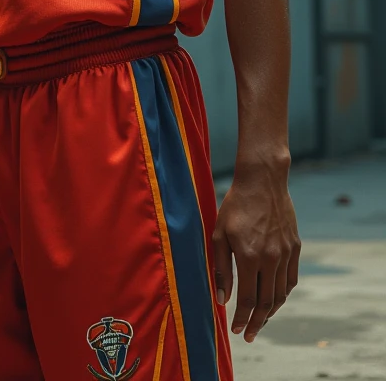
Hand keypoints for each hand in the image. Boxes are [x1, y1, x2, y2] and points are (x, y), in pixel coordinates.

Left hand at [212, 165, 300, 342]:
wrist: (262, 180)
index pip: (248, 299)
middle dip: (257, 323)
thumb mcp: (219, 234)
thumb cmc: (235, 206)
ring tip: (260, 321)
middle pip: (266, 302)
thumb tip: (222, 299)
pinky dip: (283, 294)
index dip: (242, 319)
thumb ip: (221, 268)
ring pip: (281, 294)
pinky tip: (274, 299)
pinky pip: (291, 279)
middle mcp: (271, 258)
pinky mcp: (295, 247)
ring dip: (271, 312)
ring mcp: (286, 253)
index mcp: (249, 256)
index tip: (236, 331)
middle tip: (248, 335)